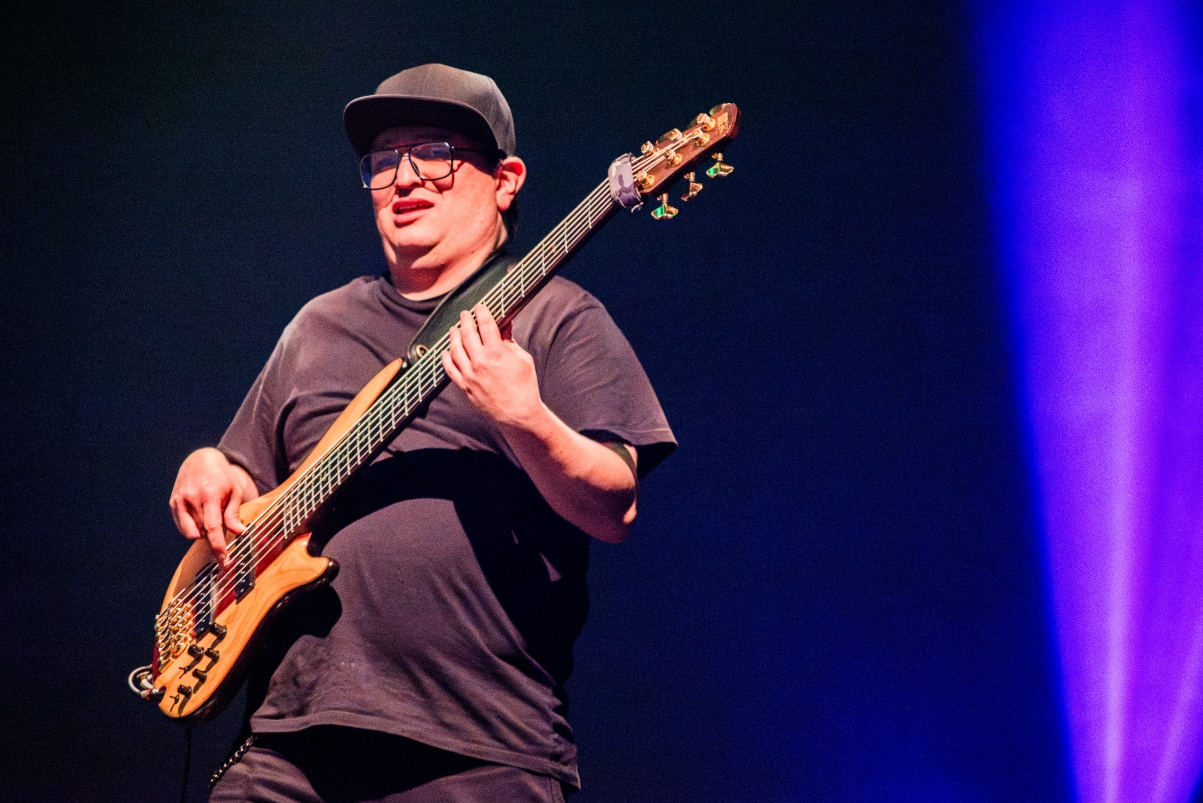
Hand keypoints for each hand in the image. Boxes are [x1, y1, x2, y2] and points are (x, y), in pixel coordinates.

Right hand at [169, 447, 254, 566]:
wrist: (200, 460)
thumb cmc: (222, 477)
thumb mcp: (234, 491)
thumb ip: (234, 513)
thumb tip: (239, 532)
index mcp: (209, 496)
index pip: (213, 527)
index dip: (218, 546)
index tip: (224, 561)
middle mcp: (191, 499)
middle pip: (202, 532)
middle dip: (213, 540)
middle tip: (223, 539)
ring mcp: (179, 501)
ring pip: (191, 531)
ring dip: (202, 532)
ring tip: (211, 518)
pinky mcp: (173, 504)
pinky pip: (183, 526)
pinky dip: (193, 527)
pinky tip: (201, 516)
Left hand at [442, 304, 543, 428]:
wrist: (518, 414)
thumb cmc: (524, 386)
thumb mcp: (523, 359)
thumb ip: (510, 341)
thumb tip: (505, 325)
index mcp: (497, 353)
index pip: (485, 325)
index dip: (481, 313)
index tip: (480, 307)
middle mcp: (480, 363)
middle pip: (467, 334)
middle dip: (466, 321)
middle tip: (465, 314)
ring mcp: (470, 375)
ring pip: (455, 350)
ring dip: (454, 336)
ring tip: (455, 329)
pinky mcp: (465, 387)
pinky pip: (450, 369)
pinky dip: (446, 358)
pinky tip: (445, 351)